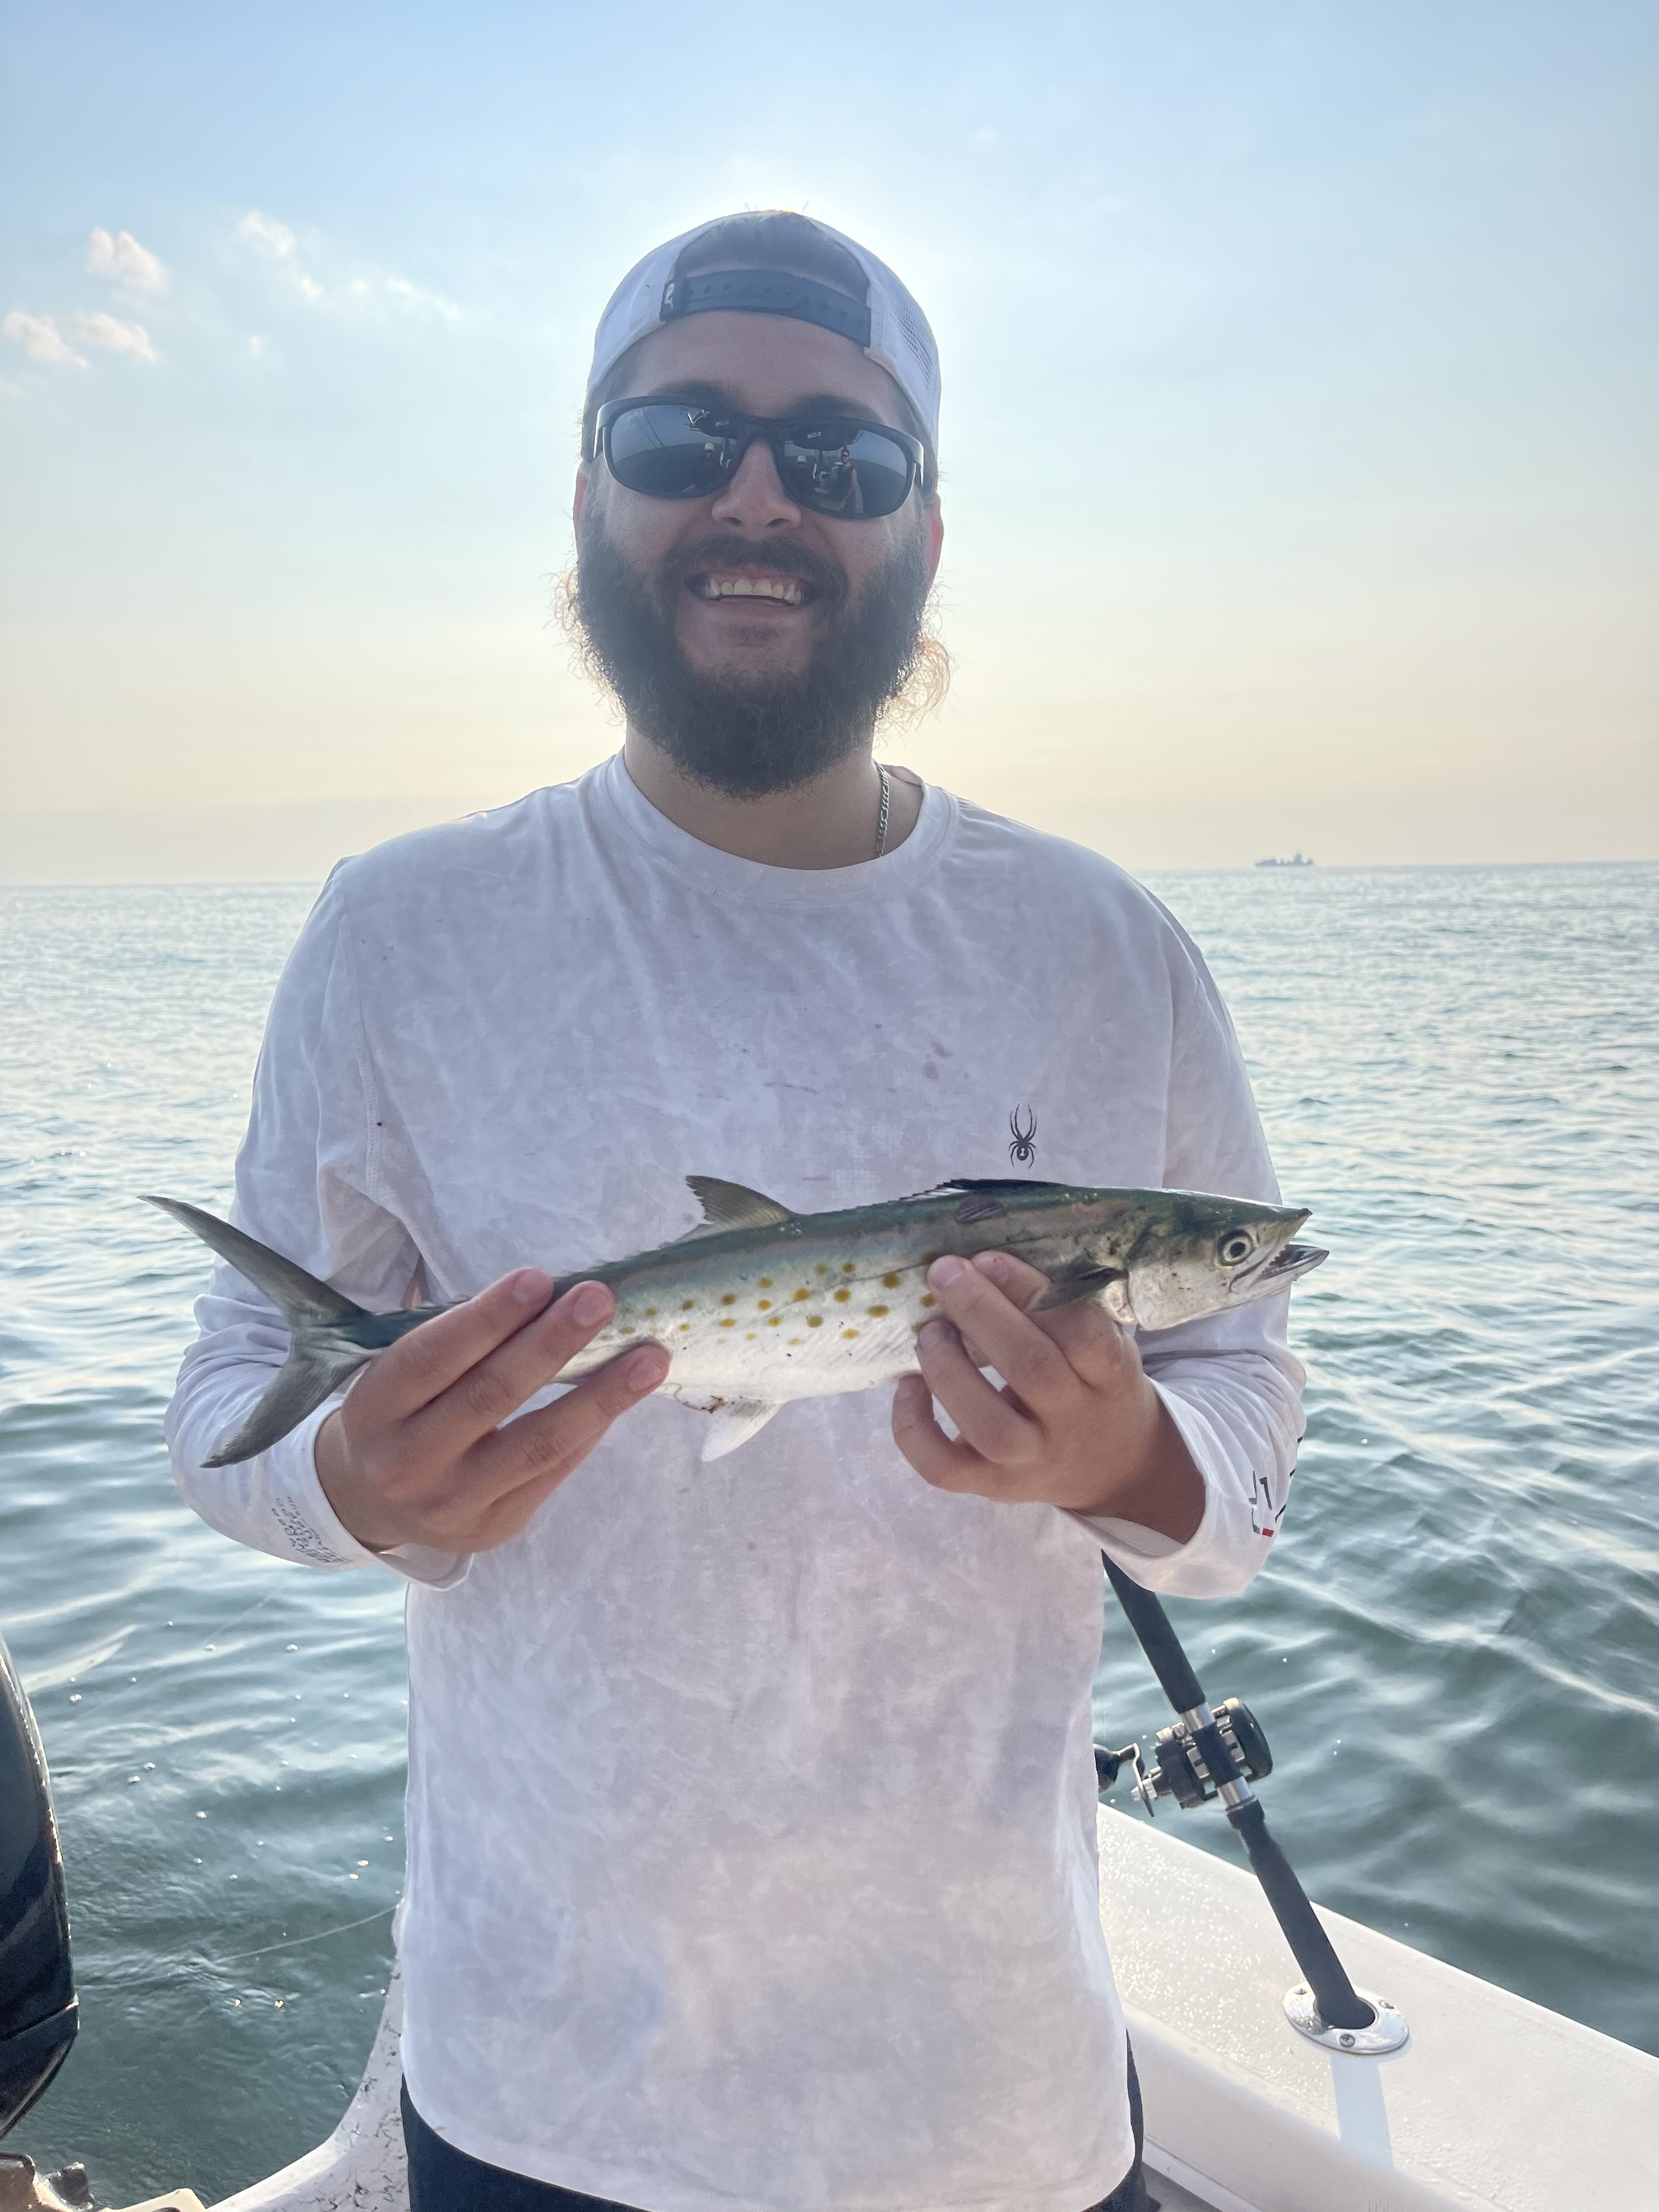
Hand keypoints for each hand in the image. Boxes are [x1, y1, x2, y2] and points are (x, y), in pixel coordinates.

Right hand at [314, 1269, 668, 1554]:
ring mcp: (452, 1502)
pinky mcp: (494, 1527)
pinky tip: (623, 1394)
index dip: (488, 1318)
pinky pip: (553, 1472)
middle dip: (551, 1344)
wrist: (368, 1503)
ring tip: (649, 1358)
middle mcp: (407, 1462)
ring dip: (600, 1397)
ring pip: (536, 1445)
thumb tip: (551, 1297)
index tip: (540, 1279)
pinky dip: (590, 1429)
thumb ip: (459, 1343)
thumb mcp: (400, 1375)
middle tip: (599, 1299)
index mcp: (375, 1408)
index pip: (433, 1357)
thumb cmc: (400, 1412)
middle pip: (489, 1396)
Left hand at [891, 1250, 1205, 1541]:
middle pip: (1032, 1370)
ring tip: (930, 1331)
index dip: (1032, 1293)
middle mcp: (1073, 1422)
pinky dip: (913, 1428)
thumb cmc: (1094, 1383)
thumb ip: (1058, 1308)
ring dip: (948, 1368)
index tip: (989, 1259)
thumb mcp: (1102, 1342)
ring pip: (987, 1426)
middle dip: (980, 1313)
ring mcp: (1032, 1461)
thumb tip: (981, 1263)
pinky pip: (944, 1468)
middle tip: (944, 1273)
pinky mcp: (993, 1486)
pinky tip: (907, 1386)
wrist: (1112, 1467)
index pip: (1084, 1335)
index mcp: (1109, 1377)